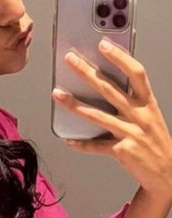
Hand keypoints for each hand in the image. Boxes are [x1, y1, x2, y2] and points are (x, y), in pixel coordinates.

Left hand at [51, 38, 171, 202]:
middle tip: (70, 59)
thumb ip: (131, 102)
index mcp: (148, 104)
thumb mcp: (149, 117)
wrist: (167, 173)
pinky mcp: (123, 151)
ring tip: (57, 93)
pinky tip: (69, 140)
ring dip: (74, 104)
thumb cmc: (155, 142)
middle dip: (87, 72)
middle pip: (109, 89)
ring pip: (97, 115)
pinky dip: (82, 144)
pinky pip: (97, 146)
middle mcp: (140, 116)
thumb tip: (103, 85)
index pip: (136, 73)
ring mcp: (131, 133)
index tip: (103, 44)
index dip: (120, 57)